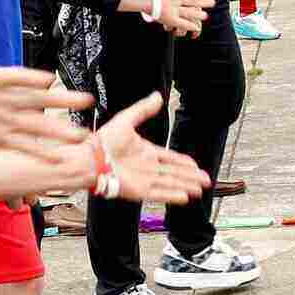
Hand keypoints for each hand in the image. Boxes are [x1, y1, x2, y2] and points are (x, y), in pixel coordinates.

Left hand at [93, 92, 211, 204]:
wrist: (89, 159)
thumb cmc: (103, 140)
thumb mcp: (126, 120)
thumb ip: (143, 110)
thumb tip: (158, 96)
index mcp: (145, 152)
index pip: (169, 158)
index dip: (183, 162)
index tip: (195, 166)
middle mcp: (147, 167)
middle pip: (174, 173)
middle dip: (191, 177)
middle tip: (206, 180)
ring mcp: (143, 180)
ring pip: (170, 184)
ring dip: (186, 186)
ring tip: (200, 190)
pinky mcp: (138, 191)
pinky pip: (159, 194)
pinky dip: (172, 196)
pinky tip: (184, 197)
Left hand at [147, 0, 215, 36]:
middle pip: (191, 1)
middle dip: (201, 2)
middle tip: (210, 2)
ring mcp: (173, 9)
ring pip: (187, 12)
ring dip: (196, 14)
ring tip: (205, 15)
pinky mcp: (171, 19)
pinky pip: (182, 23)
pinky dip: (189, 26)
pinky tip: (195, 27)